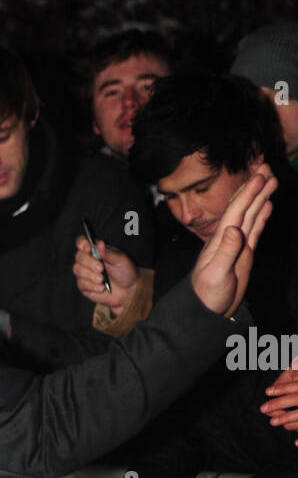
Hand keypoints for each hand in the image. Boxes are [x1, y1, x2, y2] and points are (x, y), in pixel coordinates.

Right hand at [74, 236, 138, 315]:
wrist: (128, 289)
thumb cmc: (125, 271)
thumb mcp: (120, 260)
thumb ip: (108, 253)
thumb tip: (99, 243)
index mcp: (95, 249)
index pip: (82, 242)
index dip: (82, 243)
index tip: (88, 248)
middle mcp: (87, 260)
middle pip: (79, 256)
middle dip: (89, 263)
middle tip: (101, 268)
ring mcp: (84, 273)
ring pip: (78, 270)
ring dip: (90, 275)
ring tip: (102, 279)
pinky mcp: (83, 286)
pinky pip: (82, 284)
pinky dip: (92, 286)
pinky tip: (102, 288)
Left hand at [190, 164, 276, 315]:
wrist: (206, 311)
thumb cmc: (207, 294)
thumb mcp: (216, 274)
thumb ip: (226, 252)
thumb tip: (235, 230)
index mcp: (220, 239)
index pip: (236, 211)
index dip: (248, 193)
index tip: (260, 176)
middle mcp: (228, 237)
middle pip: (243, 207)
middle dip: (254, 187)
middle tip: (267, 167)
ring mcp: (236, 244)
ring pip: (251, 215)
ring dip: (260, 197)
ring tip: (271, 180)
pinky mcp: (243, 253)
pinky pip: (254, 229)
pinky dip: (261, 216)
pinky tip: (267, 205)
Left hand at [261, 360, 297, 437]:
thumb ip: (295, 376)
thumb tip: (278, 385)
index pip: (296, 386)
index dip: (282, 388)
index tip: (267, 391)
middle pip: (297, 399)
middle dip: (279, 404)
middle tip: (263, 408)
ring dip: (286, 419)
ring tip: (272, 422)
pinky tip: (295, 443)